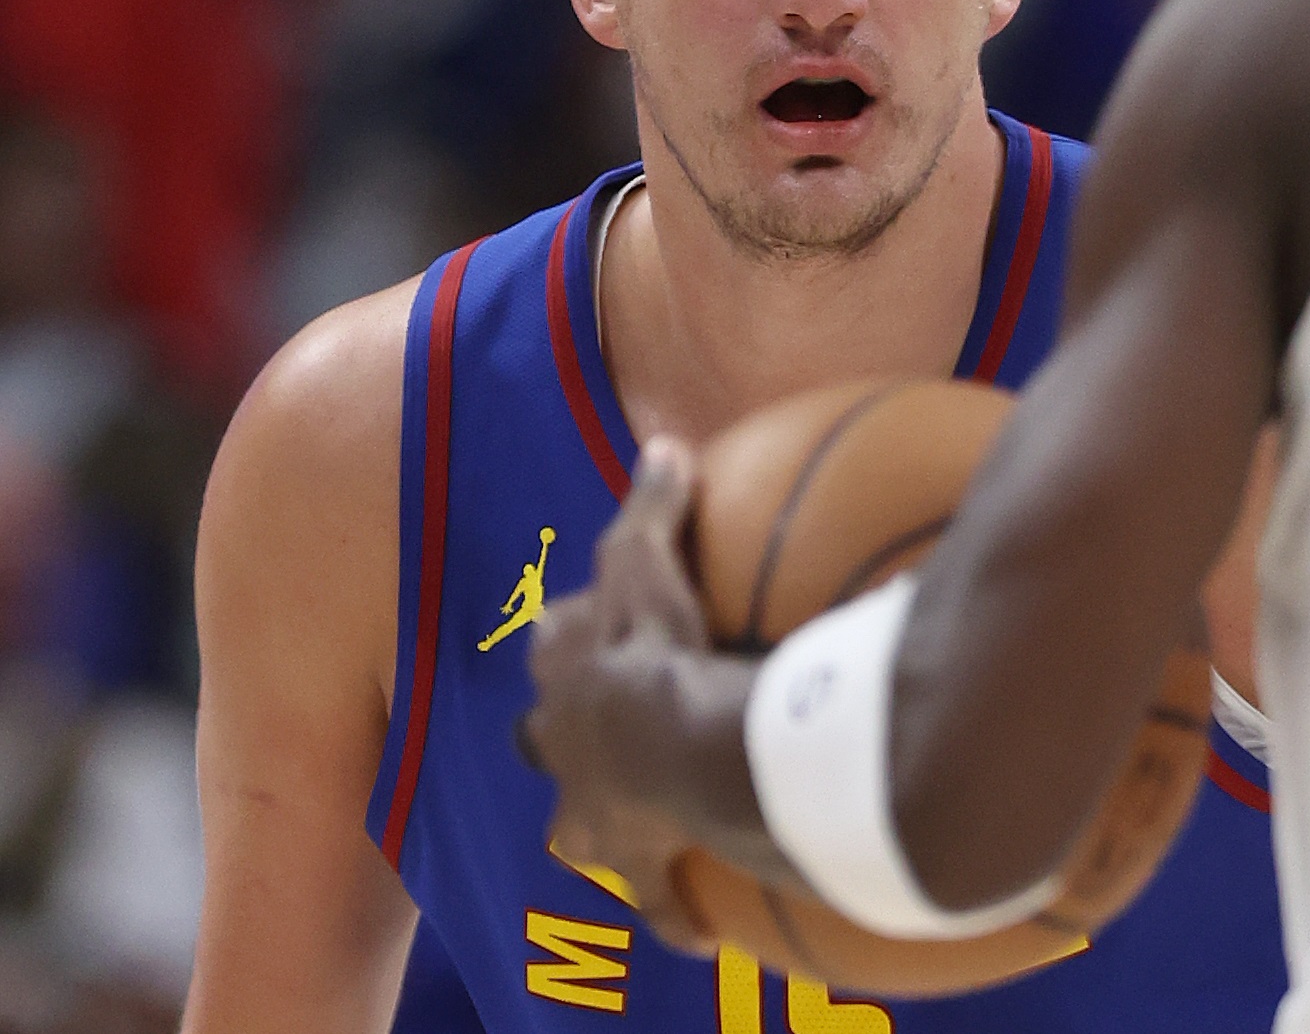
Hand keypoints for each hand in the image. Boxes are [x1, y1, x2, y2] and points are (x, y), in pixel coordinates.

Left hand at [524, 440, 776, 955]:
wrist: (670, 741)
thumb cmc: (653, 644)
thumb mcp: (650, 556)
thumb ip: (655, 500)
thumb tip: (665, 444)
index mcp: (563, 674)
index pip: (553, 647)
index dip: (569, 640)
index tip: (592, 632)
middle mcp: (562, 746)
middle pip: (546, 736)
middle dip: (561, 732)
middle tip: (600, 731)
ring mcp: (596, 811)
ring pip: (581, 824)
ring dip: (602, 821)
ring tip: (629, 824)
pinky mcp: (639, 862)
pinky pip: (655, 899)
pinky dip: (673, 914)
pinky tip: (692, 935)